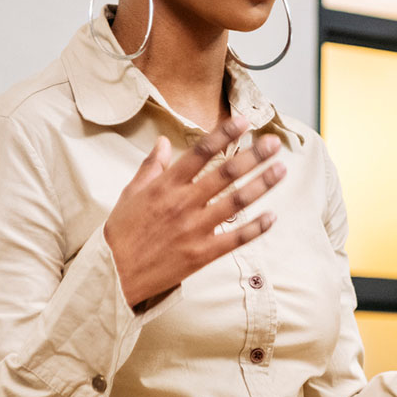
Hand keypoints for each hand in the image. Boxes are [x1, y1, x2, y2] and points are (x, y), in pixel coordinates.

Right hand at [105, 117, 286, 306]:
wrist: (115, 275)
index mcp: (165, 186)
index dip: (224, 134)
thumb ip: (150, 167)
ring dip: (261, 185)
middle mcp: (183, 203)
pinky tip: (272, 216)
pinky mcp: (201, 254)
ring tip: (281, 170)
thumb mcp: (130, 194)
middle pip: (225, 174)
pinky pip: (235, 239)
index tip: (243, 121)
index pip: (200, 152)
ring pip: (236, 202)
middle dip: (253, 156)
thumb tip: (161, 141)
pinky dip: (256, 228)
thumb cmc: (121, 234)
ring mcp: (195, 229)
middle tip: (273, 142)